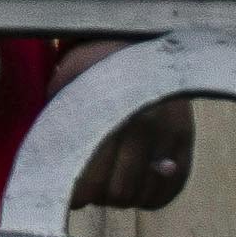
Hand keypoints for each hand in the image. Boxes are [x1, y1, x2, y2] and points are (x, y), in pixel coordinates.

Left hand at [56, 42, 196, 209]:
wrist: (138, 40)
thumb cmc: (91, 66)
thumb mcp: (65, 85)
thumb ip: (56, 125)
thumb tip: (48, 171)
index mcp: (106, 113)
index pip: (87, 179)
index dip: (73, 195)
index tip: (65, 194)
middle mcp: (143, 125)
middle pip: (116, 194)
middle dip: (96, 196)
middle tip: (86, 182)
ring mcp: (170, 134)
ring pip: (139, 196)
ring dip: (120, 195)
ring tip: (108, 176)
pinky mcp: (187, 140)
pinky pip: (168, 190)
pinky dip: (148, 195)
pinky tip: (134, 180)